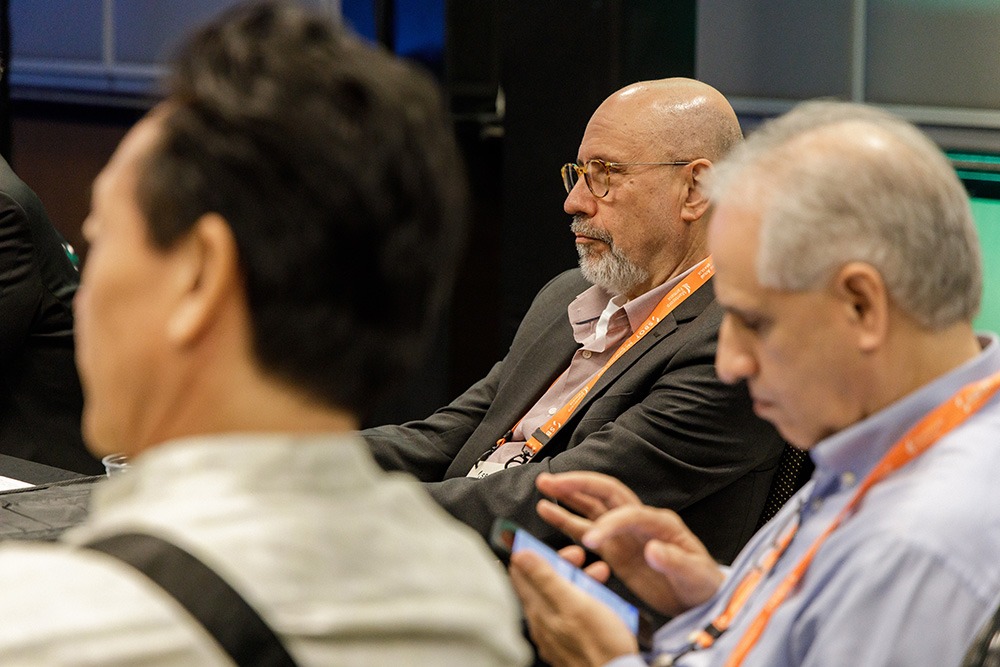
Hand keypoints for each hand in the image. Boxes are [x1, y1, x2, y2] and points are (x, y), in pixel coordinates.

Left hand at [509, 549, 639, 666]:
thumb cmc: (600, 643)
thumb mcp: (574, 602)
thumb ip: (545, 578)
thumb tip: (520, 556)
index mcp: (539, 611)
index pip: (521, 574)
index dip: (536, 554)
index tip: (552, 546)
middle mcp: (542, 624)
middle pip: (542, 585)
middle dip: (560, 565)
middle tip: (580, 557)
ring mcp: (555, 635)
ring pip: (559, 598)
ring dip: (576, 580)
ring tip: (598, 575)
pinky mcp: (570, 643)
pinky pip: (570, 614)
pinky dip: (582, 599)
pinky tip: (598, 599)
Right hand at [535, 471, 723, 615]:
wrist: (700, 599)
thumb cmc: (701, 584)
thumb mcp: (694, 574)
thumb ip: (674, 561)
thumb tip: (654, 549)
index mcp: (659, 522)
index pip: (628, 513)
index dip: (608, 524)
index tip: (591, 541)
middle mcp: (639, 521)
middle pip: (605, 493)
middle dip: (578, 486)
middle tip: (551, 482)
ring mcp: (625, 533)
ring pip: (592, 506)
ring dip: (568, 495)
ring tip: (544, 487)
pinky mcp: (615, 549)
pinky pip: (587, 528)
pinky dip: (567, 519)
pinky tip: (548, 511)